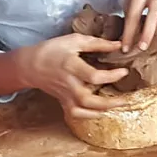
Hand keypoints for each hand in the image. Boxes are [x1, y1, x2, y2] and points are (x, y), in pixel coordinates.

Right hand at [14, 35, 128, 119]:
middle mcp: (69, 83)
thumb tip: (118, 45)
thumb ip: (97, 43)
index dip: (112, 76)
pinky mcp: (62, 100)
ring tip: (117, 105)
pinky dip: (88, 116)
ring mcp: (64, 95)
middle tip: (126, 98)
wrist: (30, 65)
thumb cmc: (52, 50)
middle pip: (89, 100)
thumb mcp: (74, 40)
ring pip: (83, 110)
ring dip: (102, 110)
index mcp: (72, 66)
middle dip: (109, 102)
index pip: (94, 76)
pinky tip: (100, 112)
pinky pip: (75, 113)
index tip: (124, 71)